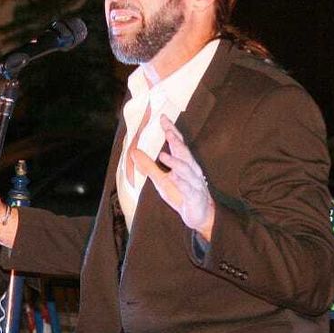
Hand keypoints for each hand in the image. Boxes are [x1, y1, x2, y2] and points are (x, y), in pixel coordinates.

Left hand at [132, 116, 213, 238]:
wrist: (200, 215)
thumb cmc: (181, 194)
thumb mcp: (162, 180)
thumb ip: (149, 167)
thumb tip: (133, 152)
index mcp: (184, 163)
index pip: (178, 143)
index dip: (171, 130)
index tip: (163, 118)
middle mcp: (191, 169)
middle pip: (184, 152)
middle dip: (176, 141)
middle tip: (167, 130)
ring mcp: (194, 182)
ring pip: (186, 169)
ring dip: (175, 162)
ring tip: (163, 155)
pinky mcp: (194, 196)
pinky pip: (188, 188)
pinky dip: (182, 182)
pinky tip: (174, 178)